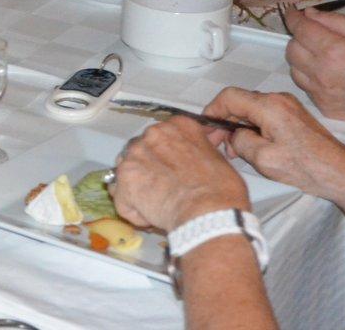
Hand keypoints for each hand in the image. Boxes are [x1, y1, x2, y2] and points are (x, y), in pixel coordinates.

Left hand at [112, 115, 248, 232]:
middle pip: (142, 152)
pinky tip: (152, 218)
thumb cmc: (220, 190)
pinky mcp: (123, 181)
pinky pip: (123, 200)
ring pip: (129, 174)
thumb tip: (201, 151)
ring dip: (140, 190)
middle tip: (165, 190)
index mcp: (177, 126)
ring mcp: (135, 156)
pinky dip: (135, 212)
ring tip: (159, 206)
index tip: (173, 170)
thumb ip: (200, 149)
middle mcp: (152, 135)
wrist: (208, 211)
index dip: (167, 157)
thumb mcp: (217, 158)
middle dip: (150, 171)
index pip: (163, 138)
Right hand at [202, 88, 344, 209]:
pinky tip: (252, 147)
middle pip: (240, 101)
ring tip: (235, 150)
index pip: (229, 96)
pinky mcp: (293, 116)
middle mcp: (278, 100)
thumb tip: (232, 136)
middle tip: (217, 143)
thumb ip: (240, 142)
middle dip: (225, 121)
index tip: (205, 126)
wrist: (340, 173)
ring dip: (239, 126)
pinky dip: (253, 127)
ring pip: (252, 109)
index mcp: (269, 106)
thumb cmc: (309, 168)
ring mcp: (287, 106)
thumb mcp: (264, 160)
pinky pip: (265, 115)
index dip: (212, 110)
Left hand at [282, 6, 344, 130]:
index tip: (293, 12)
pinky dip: (310, 76)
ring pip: (294, 68)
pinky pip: (305, 86)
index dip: (293, 17)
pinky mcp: (322, 106)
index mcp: (332, 50)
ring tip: (321, 56)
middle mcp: (320, 72)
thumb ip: (335, 20)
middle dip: (299, 38)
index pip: (299, 29)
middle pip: (291, 49)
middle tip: (314, 36)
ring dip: (302, 58)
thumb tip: (309, 14)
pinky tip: (327, 74)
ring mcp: (319, 92)